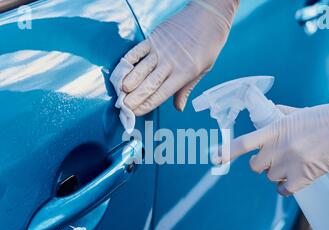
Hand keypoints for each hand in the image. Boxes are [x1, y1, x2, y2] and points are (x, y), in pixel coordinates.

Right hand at [120, 0, 238, 115]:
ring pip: (140, 69)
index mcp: (184, 74)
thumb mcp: (203, 70)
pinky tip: (120, 71)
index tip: (135, 113)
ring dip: (127, 82)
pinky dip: (127, 61)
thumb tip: (179, 108)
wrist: (210, 16)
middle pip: (147, 85)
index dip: (145, 106)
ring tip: (119, 93)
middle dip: (133, 98)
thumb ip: (186, 89)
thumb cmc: (209, 45)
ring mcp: (161, 50)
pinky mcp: (154, 38)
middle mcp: (170, 64)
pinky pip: (137, 51)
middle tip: (122, 108)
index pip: (160, 95)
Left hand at [222, 76, 328, 194]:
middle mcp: (279, 147)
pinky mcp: (305, 176)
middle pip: (255, 166)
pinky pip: (284, 190)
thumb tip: (270, 111)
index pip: (243, 143)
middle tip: (273, 159)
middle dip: (261, 164)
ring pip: (270, 178)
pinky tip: (293, 182)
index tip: (214, 158)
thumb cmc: (328, 116)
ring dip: (276, 175)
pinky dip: (286, 189)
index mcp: (275, 129)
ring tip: (291, 166)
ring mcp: (291, 163)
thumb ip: (281, 114)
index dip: (226, 151)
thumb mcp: (299, 112)